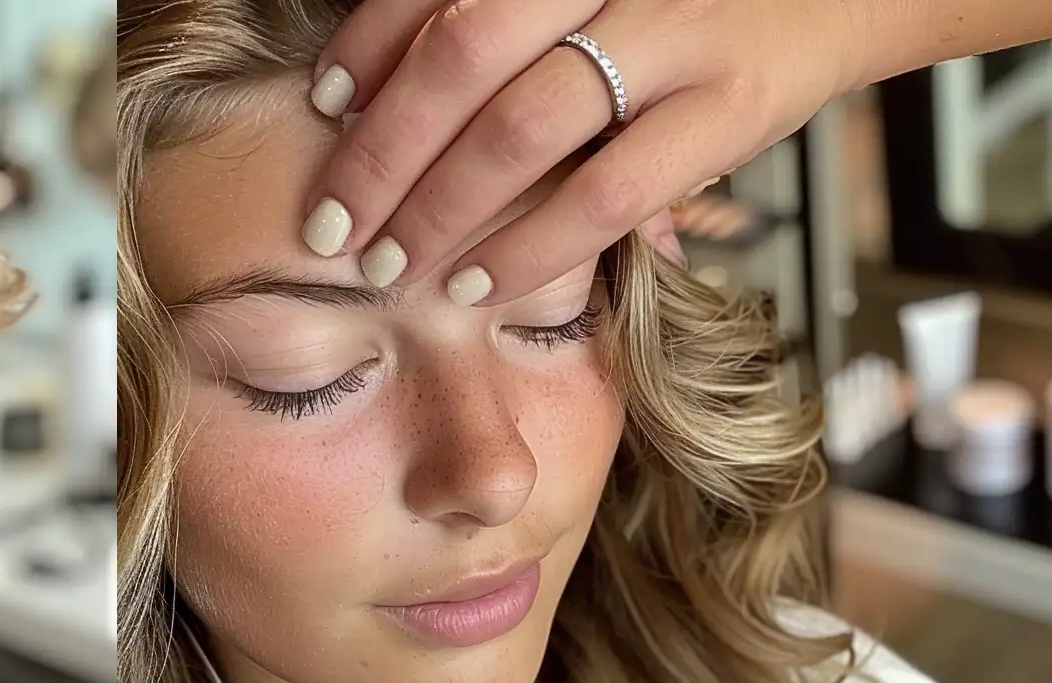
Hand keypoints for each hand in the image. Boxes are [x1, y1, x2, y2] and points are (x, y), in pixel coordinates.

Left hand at [299, 0, 854, 303]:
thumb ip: (515, 20)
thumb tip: (383, 86)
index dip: (369, 46)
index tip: (323, 107)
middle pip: (462, 56)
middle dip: (383, 150)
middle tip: (334, 222)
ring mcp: (678, 29)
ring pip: (522, 127)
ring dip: (439, 209)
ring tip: (393, 268)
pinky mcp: (729, 105)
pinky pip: (605, 195)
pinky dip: (528, 249)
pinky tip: (478, 286)